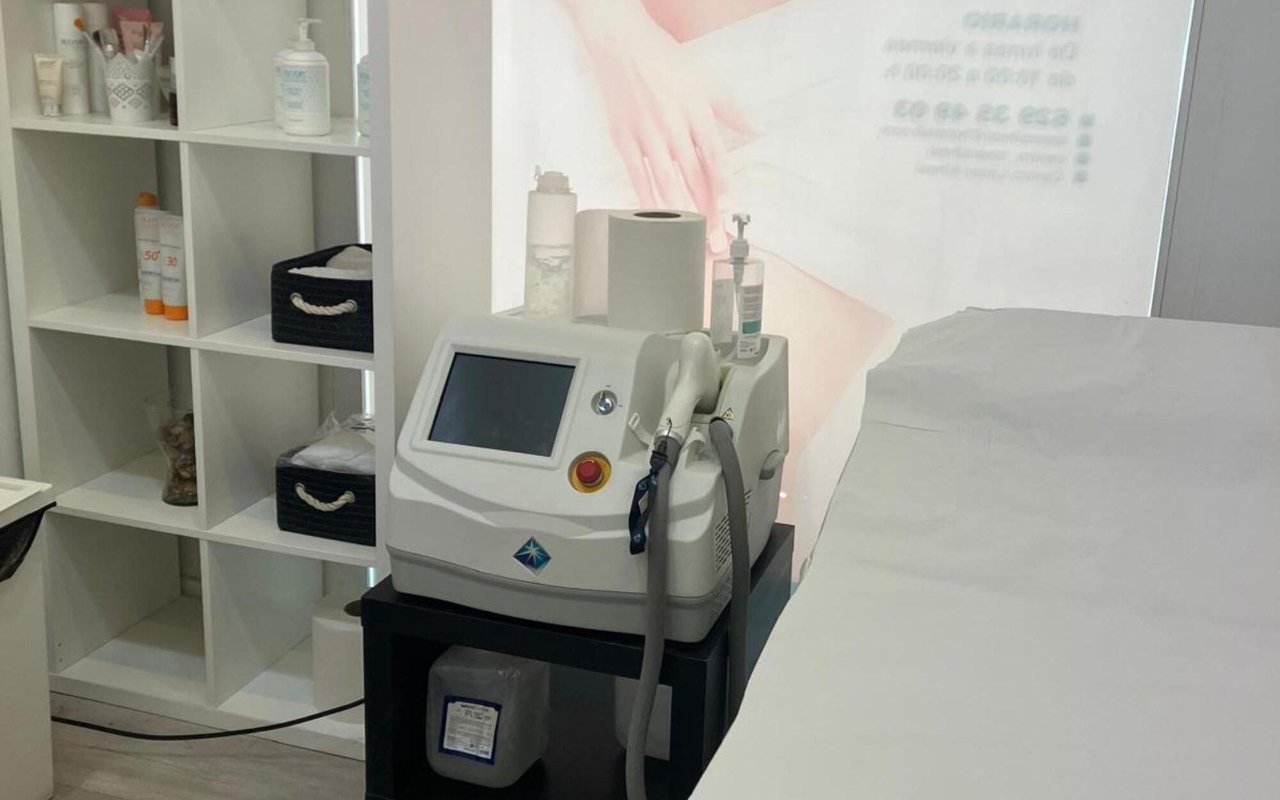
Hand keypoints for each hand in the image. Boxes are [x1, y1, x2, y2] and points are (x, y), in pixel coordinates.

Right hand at [565, 0, 753, 246]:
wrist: (622, 46)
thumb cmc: (665, 62)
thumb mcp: (706, 80)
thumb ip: (731, 109)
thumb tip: (756, 128)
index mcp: (696, 111)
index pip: (714, 157)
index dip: (723, 187)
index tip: (730, 212)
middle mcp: (672, 124)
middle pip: (693, 176)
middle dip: (706, 211)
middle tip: (715, 240)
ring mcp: (646, 133)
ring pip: (666, 180)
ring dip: (680, 212)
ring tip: (692, 237)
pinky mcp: (623, 138)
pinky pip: (636, 175)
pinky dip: (647, 198)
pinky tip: (658, 218)